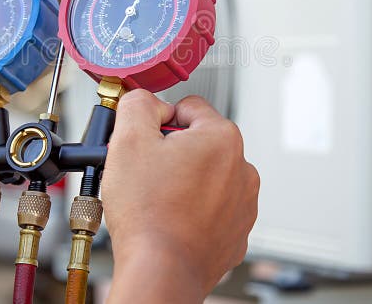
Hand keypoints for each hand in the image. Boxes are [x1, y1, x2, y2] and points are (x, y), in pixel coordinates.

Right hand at [102, 90, 259, 302]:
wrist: (161, 271)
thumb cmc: (148, 214)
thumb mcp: (128, 139)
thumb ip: (137, 104)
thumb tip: (146, 101)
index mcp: (222, 138)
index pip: (188, 107)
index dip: (159, 121)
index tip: (146, 142)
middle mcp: (242, 168)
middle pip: (198, 142)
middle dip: (171, 153)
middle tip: (147, 174)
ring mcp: (242, 203)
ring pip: (205, 176)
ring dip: (183, 182)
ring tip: (158, 201)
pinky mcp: (236, 231)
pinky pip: (210, 208)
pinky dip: (191, 211)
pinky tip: (171, 220)